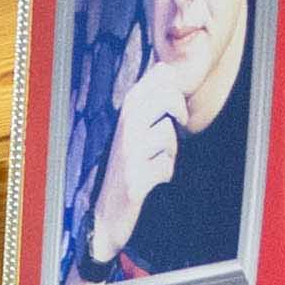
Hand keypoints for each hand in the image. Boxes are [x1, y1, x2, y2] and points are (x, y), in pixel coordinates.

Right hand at [94, 45, 186, 266]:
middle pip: (164, 98)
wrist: (105, 216)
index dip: (171, 86)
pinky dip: (165, 174)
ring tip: (159, 160)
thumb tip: (163, 67)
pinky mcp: (134, 182)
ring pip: (167, 134)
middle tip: (179, 125)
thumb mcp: (132, 132)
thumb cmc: (126, 171)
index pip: (151, 82)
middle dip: (178, 110)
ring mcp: (127, 157)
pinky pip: (165, 167)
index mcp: (123, 118)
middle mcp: (122, 133)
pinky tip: (154, 180)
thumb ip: (147, 102)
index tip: (172, 104)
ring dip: (171, 151)